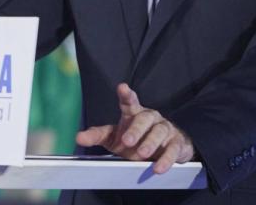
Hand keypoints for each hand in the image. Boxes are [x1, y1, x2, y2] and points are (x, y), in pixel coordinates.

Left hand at [76, 83, 194, 173]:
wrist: (163, 151)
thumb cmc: (135, 140)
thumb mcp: (113, 138)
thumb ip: (97, 135)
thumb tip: (78, 138)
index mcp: (134, 113)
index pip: (129, 101)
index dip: (126, 94)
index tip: (122, 87)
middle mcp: (150, 117)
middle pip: (143, 119)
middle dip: (136, 129)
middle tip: (127, 141)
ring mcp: (165, 128)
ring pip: (159, 132)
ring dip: (150, 143)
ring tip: (142, 154)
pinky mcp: (176, 143)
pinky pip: (173, 149)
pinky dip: (166, 159)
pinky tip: (158, 168)